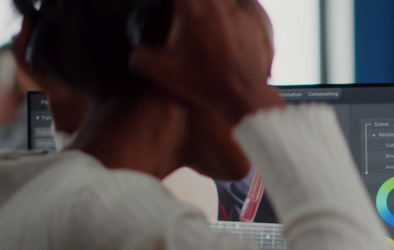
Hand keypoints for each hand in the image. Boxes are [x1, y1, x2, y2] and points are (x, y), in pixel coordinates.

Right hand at [129, 0, 284, 123]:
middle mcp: (219, 5)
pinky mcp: (256, 25)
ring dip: (213, 9)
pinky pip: (243, 12)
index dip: (174, 3)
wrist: (244, 96)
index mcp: (194, 8)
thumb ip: (141, 57)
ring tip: (206, 28)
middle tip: (186, 19)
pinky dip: (233, 19)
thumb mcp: (163, 72)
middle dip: (192, 5)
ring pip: (223, 2)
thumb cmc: (206, 83)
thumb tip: (137, 53)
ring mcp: (240, 13)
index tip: (170, 9)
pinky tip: (227, 35)